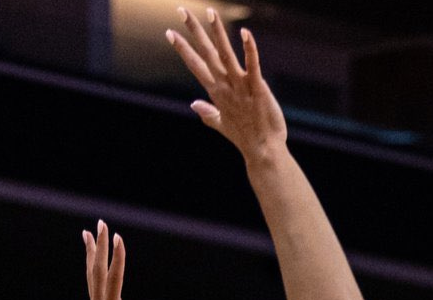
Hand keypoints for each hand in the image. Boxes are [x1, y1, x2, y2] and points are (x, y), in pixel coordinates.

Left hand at [85, 221, 163, 299]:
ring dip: (91, 252)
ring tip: (87, 233)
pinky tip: (93, 262)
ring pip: (91, 273)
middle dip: (100, 245)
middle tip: (101, 223)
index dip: (117, 257)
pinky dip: (92, 267)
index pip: (114, 276)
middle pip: (98, 268)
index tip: (118, 238)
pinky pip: (92, 282)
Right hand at [167, 7, 285, 158]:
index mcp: (216, 93)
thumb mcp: (222, 125)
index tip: (169, 33)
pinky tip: (246, 33)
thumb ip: (208, 113)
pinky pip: (253, 66)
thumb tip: (193, 105)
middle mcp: (225, 87)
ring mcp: (241, 87)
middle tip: (182, 10)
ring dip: (218, 33)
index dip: (182, 49)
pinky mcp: (258, 89)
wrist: (263, 152)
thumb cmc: (246, 138)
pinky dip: (249, 50)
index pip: (196, 65)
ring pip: (226, 55)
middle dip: (194, 32)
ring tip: (210, 12)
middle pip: (206, 54)